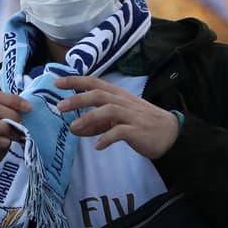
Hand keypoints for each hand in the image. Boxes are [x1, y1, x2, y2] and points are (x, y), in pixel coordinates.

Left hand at [56, 76, 179, 158]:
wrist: (170, 133)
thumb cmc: (141, 123)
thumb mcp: (116, 120)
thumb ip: (96, 123)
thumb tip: (74, 128)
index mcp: (117, 95)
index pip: (94, 83)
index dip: (75, 81)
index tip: (57, 82)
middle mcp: (123, 102)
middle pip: (98, 95)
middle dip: (78, 99)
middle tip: (60, 107)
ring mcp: (131, 115)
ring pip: (108, 110)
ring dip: (89, 118)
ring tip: (74, 129)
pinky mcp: (137, 131)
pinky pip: (120, 132)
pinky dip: (107, 138)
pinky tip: (98, 146)